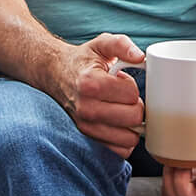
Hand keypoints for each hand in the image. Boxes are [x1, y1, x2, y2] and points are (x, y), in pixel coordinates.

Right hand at [49, 33, 146, 157]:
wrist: (55, 74)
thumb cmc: (83, 60)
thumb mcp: (101, 44)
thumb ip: (122, 45)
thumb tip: (140, 56)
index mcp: (90, 83)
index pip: (132, 94)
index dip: (132, 87)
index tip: (122, 82)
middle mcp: (86, 108)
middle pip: (133, 118)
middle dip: (136, 106)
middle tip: (125, 98)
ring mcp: (86, 126)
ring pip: (129, 138)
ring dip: (132, 125)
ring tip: (121, 110)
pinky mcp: (88, 138)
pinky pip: (120, 150)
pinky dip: (125, 139)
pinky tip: (119, 124)